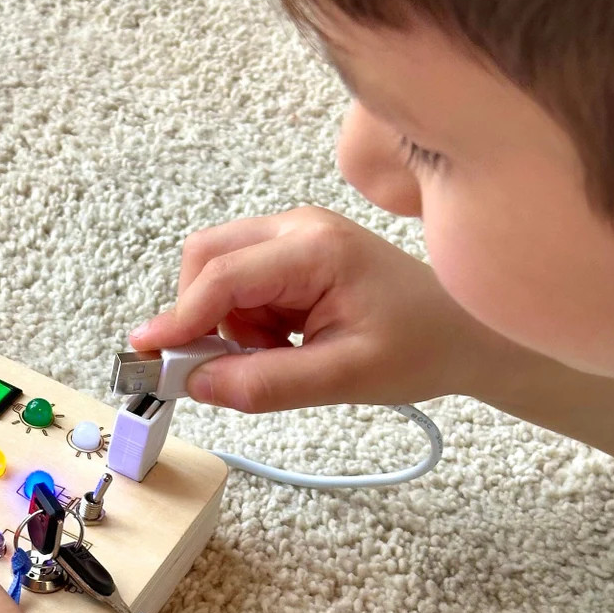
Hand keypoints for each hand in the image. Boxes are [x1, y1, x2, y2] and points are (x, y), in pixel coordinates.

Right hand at [131, 206, 508, 411]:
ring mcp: (294, 235)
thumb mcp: (344, 378)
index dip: (179, 317)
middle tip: (224, 367)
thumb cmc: (421, 347)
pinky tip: (287, 342)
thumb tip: (197, 384)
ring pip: (218, 272)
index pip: (222, 277)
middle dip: (200, 315)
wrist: (466, 333)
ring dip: (228, 322)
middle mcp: (298, 227)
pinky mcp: (293, 252)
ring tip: (281, 355)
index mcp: (315, 248)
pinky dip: (245, 320)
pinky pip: (240, 283)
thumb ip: (267, 384)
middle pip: (207, 258)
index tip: (147, 354)